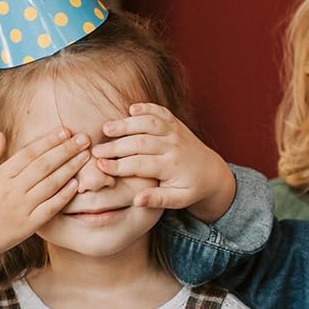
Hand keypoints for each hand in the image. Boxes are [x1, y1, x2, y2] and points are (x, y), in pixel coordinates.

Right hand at [0, 128, 90, 265]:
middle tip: (84, 139)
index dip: (48, 141)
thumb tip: (1, 135)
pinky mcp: (28, 226)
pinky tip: (77, 185)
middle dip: (66, 150)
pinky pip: (50, 208)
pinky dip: (64, 196)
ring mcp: (22, 208)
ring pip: (50, 184)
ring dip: (70, 169)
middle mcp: (12, 190)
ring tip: (85, 157)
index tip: (65, 131)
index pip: (29, 153)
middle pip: (44, 165)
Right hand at [94, 103, 236, 220]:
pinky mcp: (175, 123)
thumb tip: (136, 200)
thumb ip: (158, 199)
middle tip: (95, 150)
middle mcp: (173, 146)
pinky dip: (147, 107)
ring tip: (106, 128)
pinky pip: (160, 112)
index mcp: (172, 167)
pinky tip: (131, 109)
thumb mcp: (178, 200)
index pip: (140, 165)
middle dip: (116, 146)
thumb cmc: (191, 188)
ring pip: (149, 123)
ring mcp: (175, 132)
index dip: (118, 166)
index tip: (100, 166)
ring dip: (126, 123)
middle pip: (140, 142)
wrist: (212, 172)